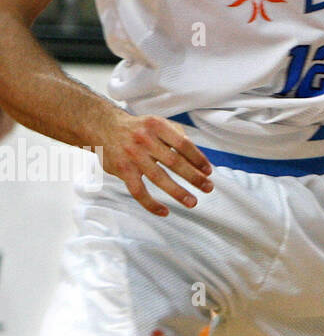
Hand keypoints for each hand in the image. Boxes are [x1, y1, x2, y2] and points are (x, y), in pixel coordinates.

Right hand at [99, 113, 213, 216]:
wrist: (103, 127)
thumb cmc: (139, 128)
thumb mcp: (158, 123)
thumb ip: (177, 136)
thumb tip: (197, 158)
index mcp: (157, 126)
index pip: (183, 144)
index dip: (198, 158)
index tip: (209, 171)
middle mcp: (145, 140)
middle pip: (174, 161)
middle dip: (194, 177)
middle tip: (208, 188)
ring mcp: (132, 156)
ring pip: (158, 178)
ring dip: (177, 192)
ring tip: (192, 202)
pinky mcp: (122, 170)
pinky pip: (138, 191)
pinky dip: (151, 203)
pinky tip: (164, 211)